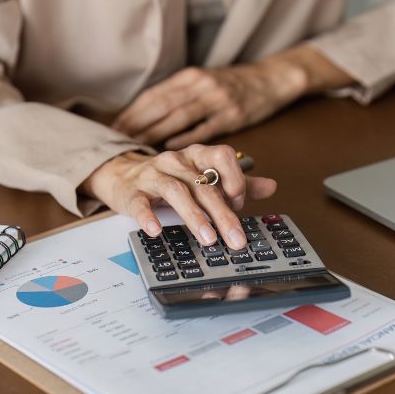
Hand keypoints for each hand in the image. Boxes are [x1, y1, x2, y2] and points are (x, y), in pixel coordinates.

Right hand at [84, 145, 276, 250]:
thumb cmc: (171, 178)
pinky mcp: (132, 192)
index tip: (240, 206)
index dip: (235, 181)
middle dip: (223, 213)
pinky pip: (140, 203)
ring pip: (176, 192)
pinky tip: (157, 231)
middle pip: (203, 184)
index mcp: (198, 155)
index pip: (223, 157)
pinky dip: (148, 217)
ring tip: (208, 239)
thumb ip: (237, 182)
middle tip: (236, 238)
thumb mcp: (204, 176)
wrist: (123, 174)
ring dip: (194, 216)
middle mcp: (176, 161)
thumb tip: (272, 186)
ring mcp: (153, 174)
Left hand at [111, 64, 300, 149]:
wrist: (271, 79)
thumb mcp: (205, 82)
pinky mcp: (232, 114)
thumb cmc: (234, 85)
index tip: (115, 127)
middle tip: (116, 141)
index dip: (133, 111)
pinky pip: (204, 128)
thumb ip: (181, 96)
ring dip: (156, 132)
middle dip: (137, 123)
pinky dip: (185, 138)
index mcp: (190, 76)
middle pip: (161, 105)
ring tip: (136, 147)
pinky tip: (169, 148)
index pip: (155, 94)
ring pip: (179, 116)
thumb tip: (149, 115)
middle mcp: (200, 85)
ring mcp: (216, 99)